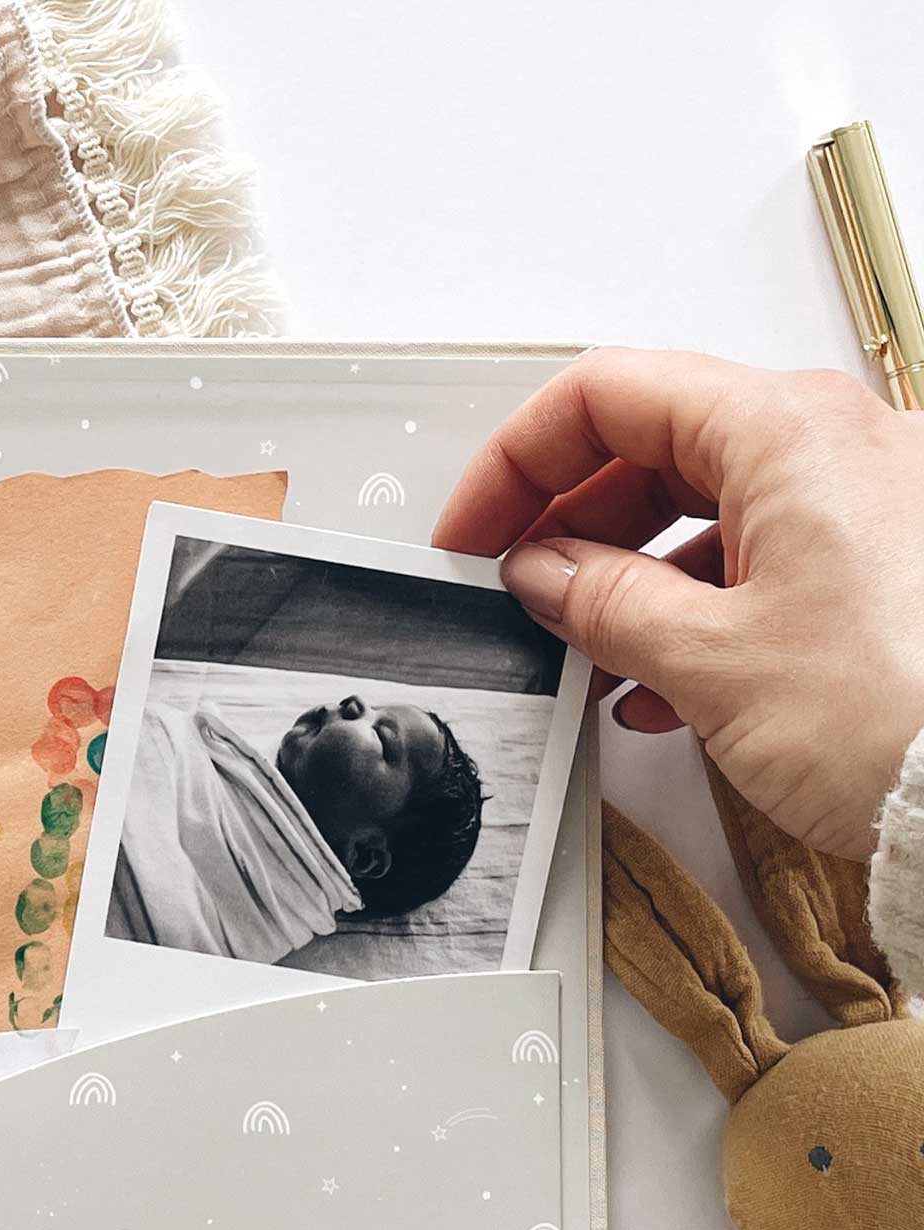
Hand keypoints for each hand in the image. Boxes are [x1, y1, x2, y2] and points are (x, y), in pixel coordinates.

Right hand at [437, 348, 923, 858]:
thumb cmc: (905, 711)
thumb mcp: (711, 661)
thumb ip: (605, 604)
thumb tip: (543, 573)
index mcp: (785, 431)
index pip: (606, 395)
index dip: (516, 463)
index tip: (473, 532)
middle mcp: (834, 444)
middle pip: (653, 446)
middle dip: (567, 523)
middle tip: (510, 589)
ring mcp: (867, 502)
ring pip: (705, 508)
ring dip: (626, 577)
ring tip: (582, 650)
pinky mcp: (884, 566)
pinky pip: (761, 559)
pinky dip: (692, 608)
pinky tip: (657, 683)